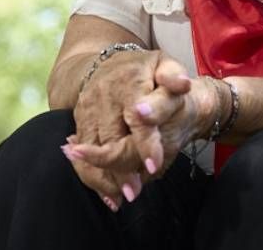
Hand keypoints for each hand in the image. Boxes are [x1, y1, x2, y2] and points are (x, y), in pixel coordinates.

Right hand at [64, 48, 159, 209]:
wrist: (107, 65)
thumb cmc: (144, 69)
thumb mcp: (164, 64)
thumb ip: (173, 76)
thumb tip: (183, 85)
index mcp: (129, 82)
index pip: (138, 115)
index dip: (145, 141)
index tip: (155, 164)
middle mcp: (104, 96)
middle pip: (110, 138)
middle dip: (120, 168)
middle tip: (133, 192)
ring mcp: (88, 110)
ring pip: (91, 149)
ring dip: (103, 176)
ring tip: (119, 199)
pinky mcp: (79, 122)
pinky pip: (82, 152)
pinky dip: (91, 174)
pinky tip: (107, 194)